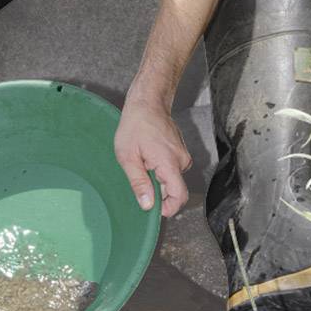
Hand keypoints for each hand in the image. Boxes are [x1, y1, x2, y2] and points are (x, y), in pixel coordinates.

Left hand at [114, 96, 191, 217]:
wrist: (148, 102)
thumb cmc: (136, 124)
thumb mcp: (128, 156)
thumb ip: (138, 183)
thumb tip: (147, 205)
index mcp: (170, 162)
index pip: (179, 196)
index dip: (169, 208)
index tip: (154, 209)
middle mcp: (181, 160)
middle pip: (173, 189)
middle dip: (156, 188)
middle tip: (139, 174)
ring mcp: (182, 155)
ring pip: (171, 179)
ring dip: (157, 177)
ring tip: (142, 160)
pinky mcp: (180, 152)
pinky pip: (172, 169)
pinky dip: (160, 168)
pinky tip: (148, 155)